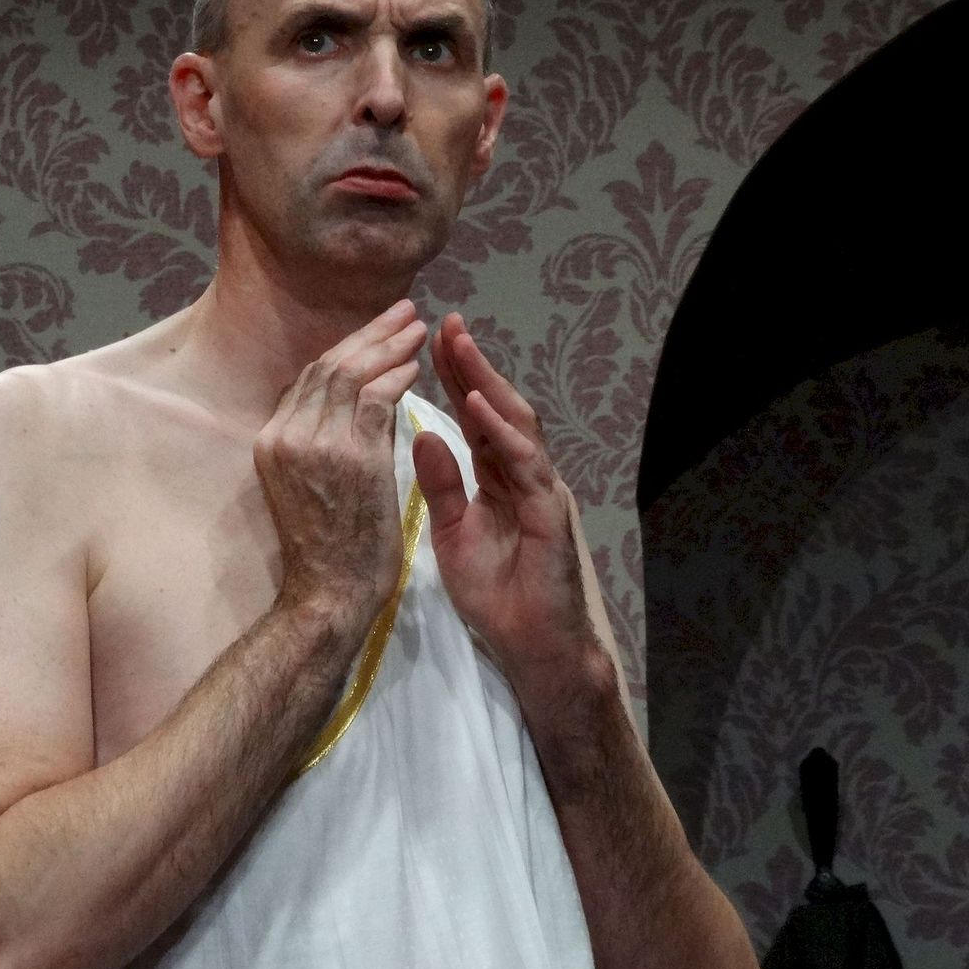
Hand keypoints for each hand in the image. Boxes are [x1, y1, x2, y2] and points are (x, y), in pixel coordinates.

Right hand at [254, 299, 425, 630]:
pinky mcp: (349, 458)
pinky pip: (374, 401)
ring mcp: (315, 445)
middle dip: (370, 334)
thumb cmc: (329, 551)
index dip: (347, 348)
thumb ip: (331, 441)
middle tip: (404, 312)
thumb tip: (367, 400)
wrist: (328, 597)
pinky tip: (418, 367)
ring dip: (388, 346)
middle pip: (327, 366)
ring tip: (418, 329)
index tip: (377, 330)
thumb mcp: (313, 485)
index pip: (310, 378)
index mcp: (271, 441)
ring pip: (350, 374)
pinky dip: (397, 378)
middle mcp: (285, 435)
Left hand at [411, 313, 601, 702]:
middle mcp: (522, 473)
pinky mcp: (550, 511)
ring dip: (486, 383)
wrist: (532, 646)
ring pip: (515, 423)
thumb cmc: (495, 595)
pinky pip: (525, 464)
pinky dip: (502, 433)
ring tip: (460, 346)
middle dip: (470, 364)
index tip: (423, 340)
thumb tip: (418, 434)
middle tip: (444, 322)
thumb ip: (438, 486)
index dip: (451, 377)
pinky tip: (478, 407)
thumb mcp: (451, 534)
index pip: (471, 416)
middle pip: (495, 407)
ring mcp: (540, 488)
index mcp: (496, 476)